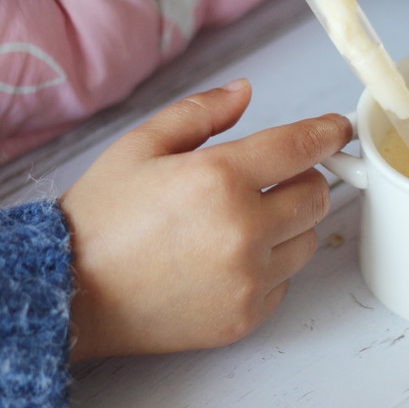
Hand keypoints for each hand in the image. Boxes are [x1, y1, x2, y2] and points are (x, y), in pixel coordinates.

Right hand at [60, 79, 350, 359]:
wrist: (69, 292)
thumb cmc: (101, 218)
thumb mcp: (140, 145)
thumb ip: (200, 113)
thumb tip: (245, 91)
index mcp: (219, 177)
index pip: (302, 146)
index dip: (328, 132)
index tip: (338, 129)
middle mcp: (243, 229)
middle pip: (317, 193)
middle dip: (302, 178)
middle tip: (271, 178)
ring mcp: (248, 278)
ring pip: (308, 239)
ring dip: (289, 224)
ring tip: (241, 221)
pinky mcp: (245, 316)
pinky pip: (286, 281)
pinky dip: (271, 265)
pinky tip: (229, 258)